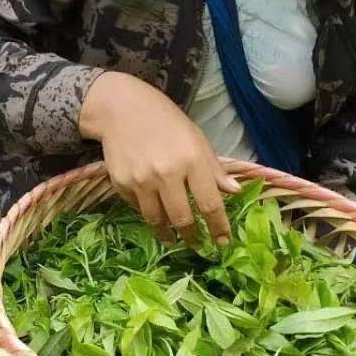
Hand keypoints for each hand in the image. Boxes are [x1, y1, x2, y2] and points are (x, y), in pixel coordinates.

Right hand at [79, 72, 238, 244]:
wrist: (121, 109)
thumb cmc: (166, 121)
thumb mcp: (196, 139)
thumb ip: (214, 169)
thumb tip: (235, 192)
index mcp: (192, 160)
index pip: (210, 204)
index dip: (218, 227)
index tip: (223, 242)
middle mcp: (166, 174)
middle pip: (183, 219)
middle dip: (193, 237)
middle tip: (198, 245)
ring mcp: (141, 181)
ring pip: (157, 220)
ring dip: (168, 235)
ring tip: (174, 240)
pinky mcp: (121, 184)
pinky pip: (138, 208)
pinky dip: (148, 213)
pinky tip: (153, 212)